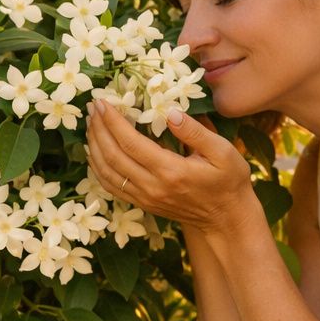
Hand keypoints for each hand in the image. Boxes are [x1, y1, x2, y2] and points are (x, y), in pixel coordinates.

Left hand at [84, 100, 256, 233]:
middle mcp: (152, 187)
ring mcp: (145, 198)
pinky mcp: (143, 204)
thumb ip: (195, 132)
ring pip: (107, 172)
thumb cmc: (229, 181)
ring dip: (94, 147)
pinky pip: (112, 186)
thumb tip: (170, 112)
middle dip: (98, 129)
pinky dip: (98, 168)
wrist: (226, 219)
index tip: (102, 101)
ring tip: (90, 124)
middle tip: (92, 107)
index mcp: (170, 171)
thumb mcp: (223, 152)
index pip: (130, 142)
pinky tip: (95, 152)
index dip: (112, 120)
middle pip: (112, 155)